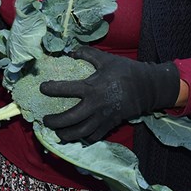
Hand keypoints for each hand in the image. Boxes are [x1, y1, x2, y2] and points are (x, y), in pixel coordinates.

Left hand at [41, 45, 180, 143]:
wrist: (148, 88)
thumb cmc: (126, 71)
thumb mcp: (106, 59)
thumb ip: (87, 53)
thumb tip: (70, 51)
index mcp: (92, 87)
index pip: (66, 89)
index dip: (51, 89)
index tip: (42, 88)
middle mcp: (95, 105)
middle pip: (70, 119)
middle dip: (54, 122)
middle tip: (45, 120)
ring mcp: (103, 117)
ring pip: (80, 132)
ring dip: (65, 134)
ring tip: (57, 132)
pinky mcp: (110, 125)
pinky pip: (94, 137)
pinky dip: (83, 138)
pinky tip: (76, 136)